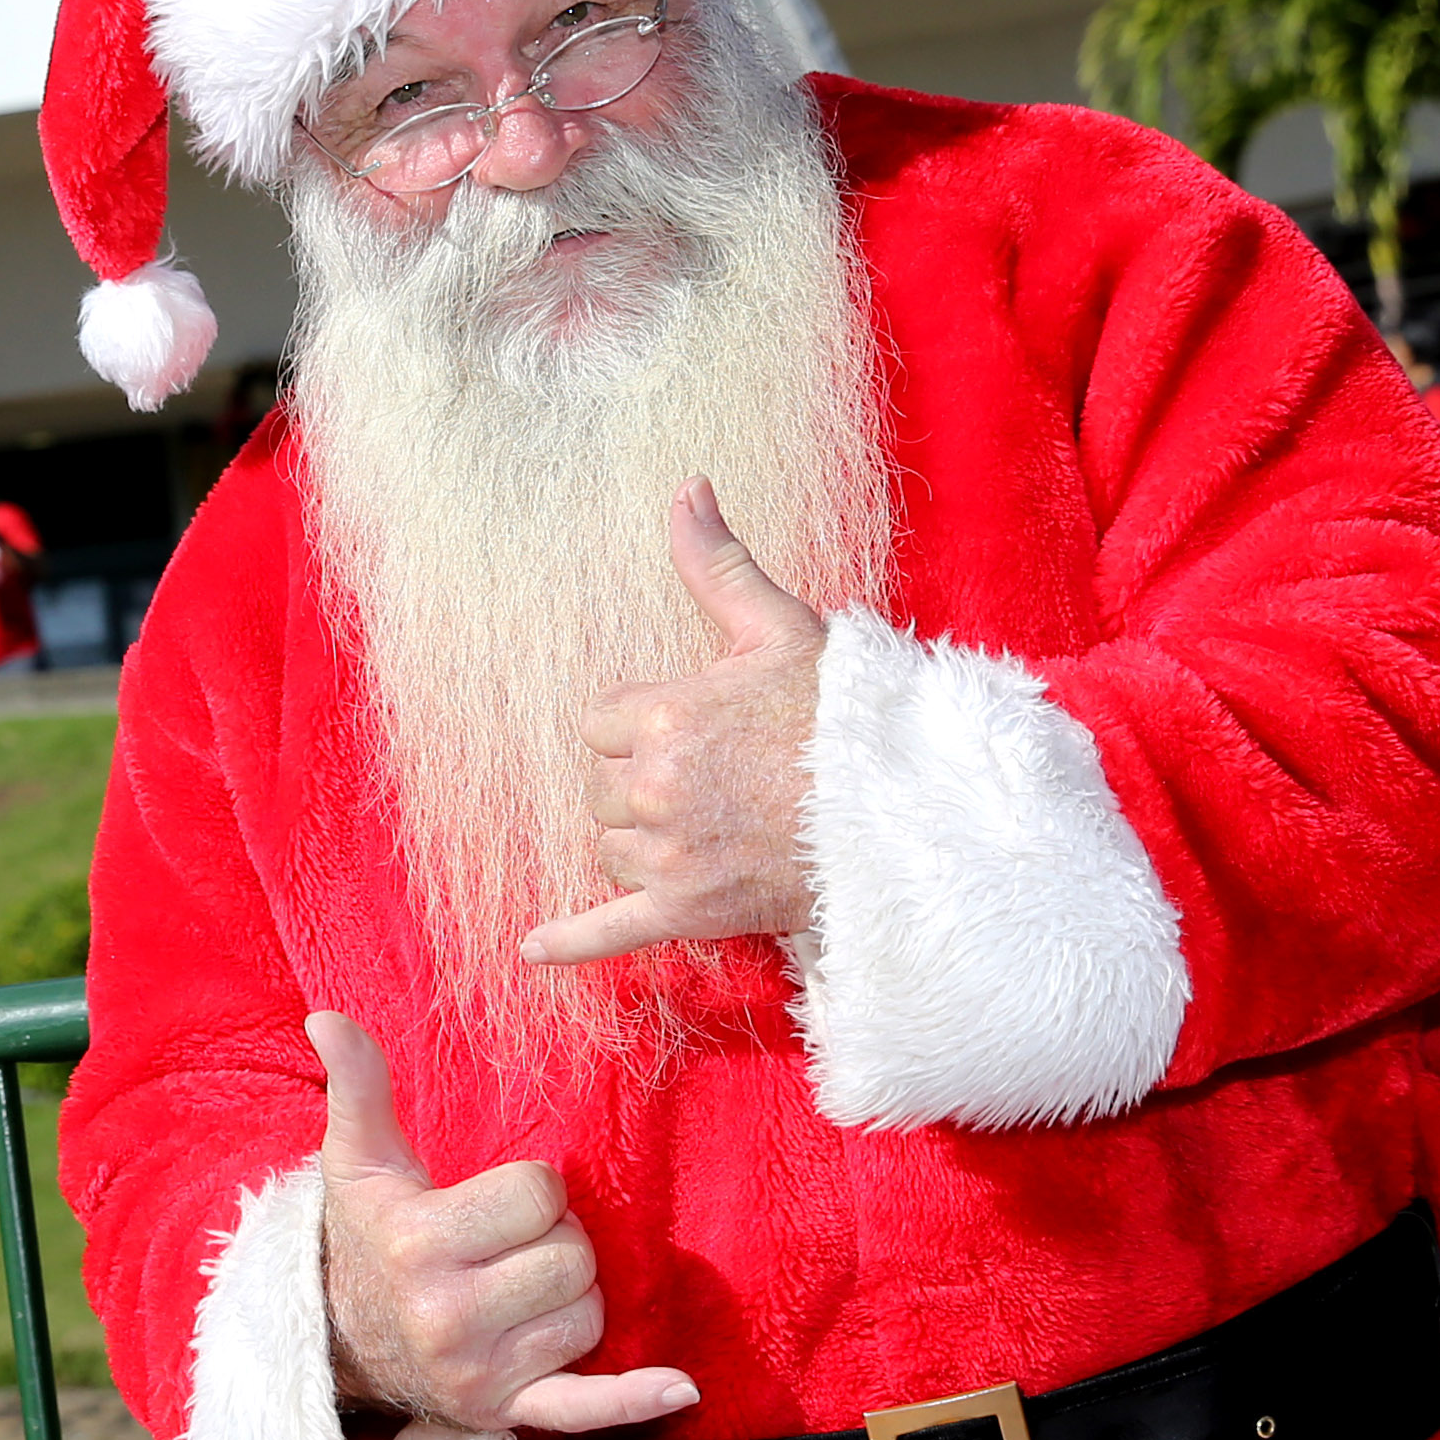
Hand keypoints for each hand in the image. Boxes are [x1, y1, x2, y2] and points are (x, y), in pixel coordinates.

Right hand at [309, 1012, 697, 1435]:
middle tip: (509, 1246)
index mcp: (419, 1244)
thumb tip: (327, 1019)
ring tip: (521, 1289)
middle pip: (573, 1257)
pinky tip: (680, 1385)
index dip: (530, 1190)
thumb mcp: (357, 1160)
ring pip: (588, 1316)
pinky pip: (584, 1409)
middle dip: (554, 1241)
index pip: (538, 1195)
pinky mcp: (504, 1412)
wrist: (338, 1339)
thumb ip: (357, 1086)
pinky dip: (631, 1401)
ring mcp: (478, 1371)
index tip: (495, 1202)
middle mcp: (447, 1315)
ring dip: (570, 1298)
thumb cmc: (366, 1237)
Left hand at [525, 479, 825, 967]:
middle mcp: (653, 787)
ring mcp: (668, 855)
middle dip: (643, 783)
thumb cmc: (845, 714)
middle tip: (715, 781)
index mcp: (664, 716)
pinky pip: (609, 930)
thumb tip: (686, 489)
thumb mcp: (778, 626)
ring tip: (711, 828)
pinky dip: (571, 942)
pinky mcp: (687, 912)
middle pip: (603, 786)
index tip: (696, 731)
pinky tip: (531, 950)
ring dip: (641, 840)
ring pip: (610, 846)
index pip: (601, 722)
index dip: (642, 726)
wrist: (908, 806)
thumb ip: (716, 564)